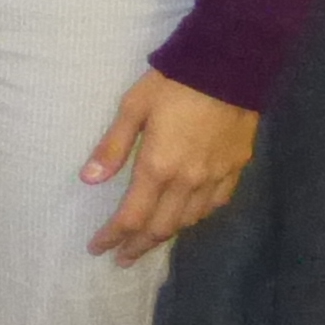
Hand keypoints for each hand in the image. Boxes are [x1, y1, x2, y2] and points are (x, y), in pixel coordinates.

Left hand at [84, 69, 257, 265]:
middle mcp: (188, 181)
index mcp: (158, 166)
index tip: (98, 248)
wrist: (231, 66)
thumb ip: (112, 147)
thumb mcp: (133, 107)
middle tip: (122, 258)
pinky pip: (215, 204)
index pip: (132, 216)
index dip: (113, 236)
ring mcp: (215, 177)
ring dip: (166, 235)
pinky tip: (187, 218)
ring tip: (148, 242)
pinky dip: (196, 217)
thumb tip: (89, 179)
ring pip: (189, 220)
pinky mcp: (236, 168)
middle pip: (161, 227)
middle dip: (138, 246)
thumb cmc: (174, 82)